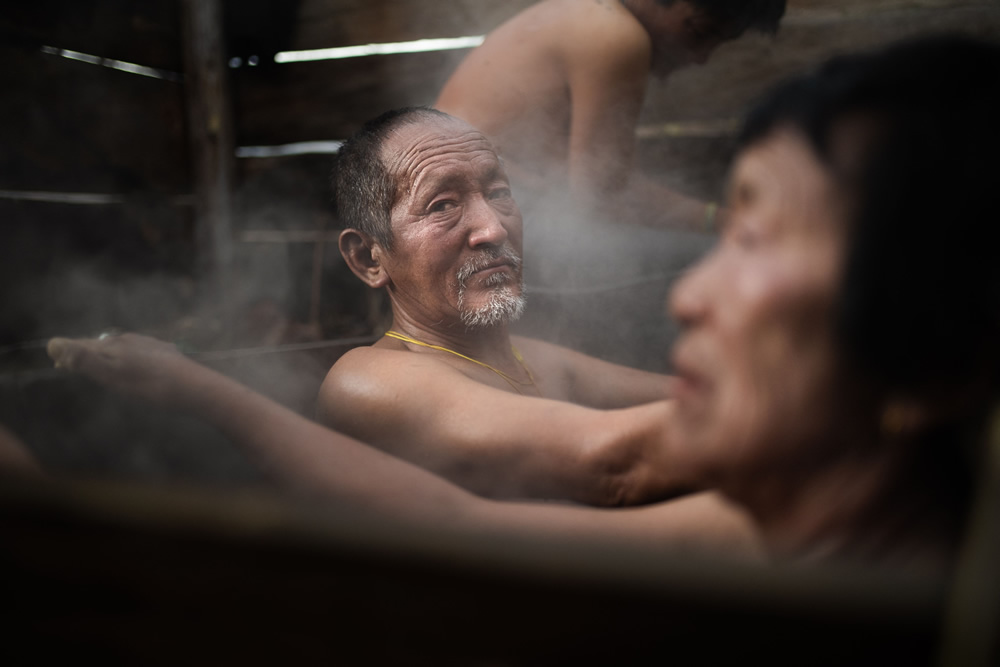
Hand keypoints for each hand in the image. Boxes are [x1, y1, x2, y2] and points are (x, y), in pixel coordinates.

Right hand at [47, 333, 193, 406]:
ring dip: (109, 357)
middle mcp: (133, 341)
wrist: (195, 388)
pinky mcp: (168, 356)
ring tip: (101, 367)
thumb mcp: (112, 375)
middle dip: (88, 354)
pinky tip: (135, 370)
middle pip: (103, 346)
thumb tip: (53, 343)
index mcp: (116, 345)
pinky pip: (141, 356)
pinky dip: (129, 362)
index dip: (70, 354)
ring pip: (123, 350)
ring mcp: (152, 347)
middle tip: (73, 364)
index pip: (85, 346)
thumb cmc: (151, 385)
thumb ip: (84, 359)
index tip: (57, 362)